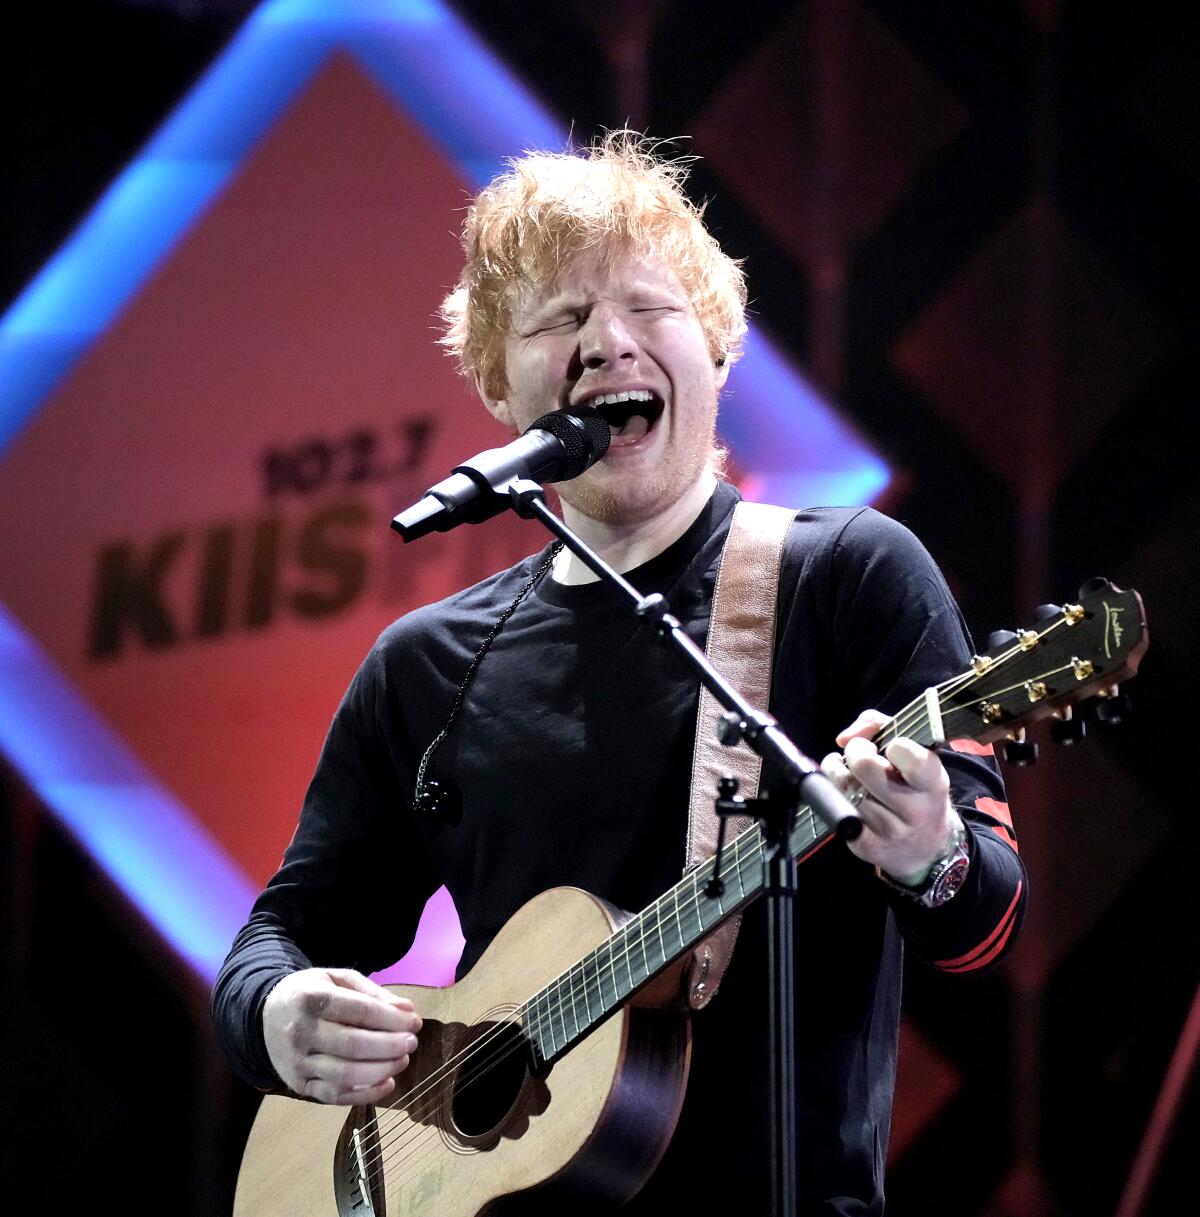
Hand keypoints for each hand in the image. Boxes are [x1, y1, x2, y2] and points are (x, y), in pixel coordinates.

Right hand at [263, 967, 421, 1104]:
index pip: (360, 1012)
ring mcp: (298, 1063)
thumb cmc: (310, 993)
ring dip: (381, 1071)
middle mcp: (302, 1032)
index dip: (392, 1019)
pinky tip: (387, 1084)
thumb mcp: (338, 979)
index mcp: (313, 999)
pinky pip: (335, 1096)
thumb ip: (373, 993)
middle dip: (390, 1046)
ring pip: (345, 1075)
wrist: (264, 1016)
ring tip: (402, 1061)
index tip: (414, 1022)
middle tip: (411, 1043)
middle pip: (353, 1046)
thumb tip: (407, 1010)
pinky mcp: (298, 1085)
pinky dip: (365, 1095)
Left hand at [821, 710, 960, 886]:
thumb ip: (879, 726)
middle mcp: (914, 811)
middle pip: (864, 767)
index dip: (896, 746)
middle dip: (855, 751)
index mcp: (933, 784)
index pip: (913, 760)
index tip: (892, 746)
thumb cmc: (915, 787)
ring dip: (838, 771)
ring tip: (849, 769)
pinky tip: (845, 791)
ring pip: (844, 786)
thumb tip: (844, 738)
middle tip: (860, 751)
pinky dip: (833, 794)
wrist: (926, 845)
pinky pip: (835, 808)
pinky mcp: (865, 846)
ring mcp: (889, 831)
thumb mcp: (913, 751)